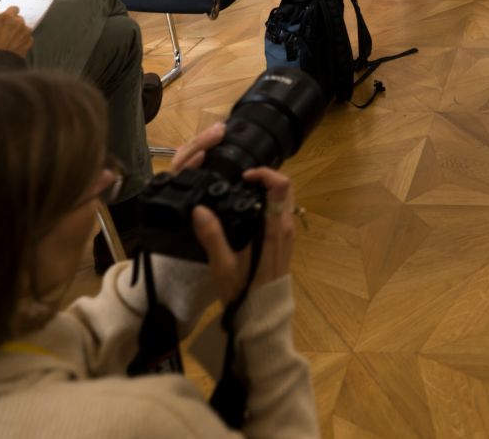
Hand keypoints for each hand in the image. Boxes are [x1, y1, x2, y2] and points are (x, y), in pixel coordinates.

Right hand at [0, 7, 32, 57]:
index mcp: (7, 17)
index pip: (13, 9)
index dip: (9, 14)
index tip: (6, 19)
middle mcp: (19, 23)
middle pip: (19, 19)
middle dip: (13, 24)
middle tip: (5, 32)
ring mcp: (26, 33)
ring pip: (23, 29)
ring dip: (18, 32)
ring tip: (9, 41)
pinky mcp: (30, 43)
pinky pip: (26, 38)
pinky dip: (22, 41)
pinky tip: (14, 47)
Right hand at [177, 123, 297, 301]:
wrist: (262, 315)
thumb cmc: (243, 291)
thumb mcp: (223, 266)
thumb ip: (212, 237)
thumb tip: (199, 209)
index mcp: (274, 229)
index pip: (281, 187)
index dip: (265, 174)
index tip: (243, 176)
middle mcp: (286, 227)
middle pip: (286, 188)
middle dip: (266, 178)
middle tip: (240, 181)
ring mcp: (288, 234)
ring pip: (285, 199)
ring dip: (268, 189)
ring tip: (241, 191)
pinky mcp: (285, 241)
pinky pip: (281, 212)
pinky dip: (268, 202)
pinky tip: (247, 209)